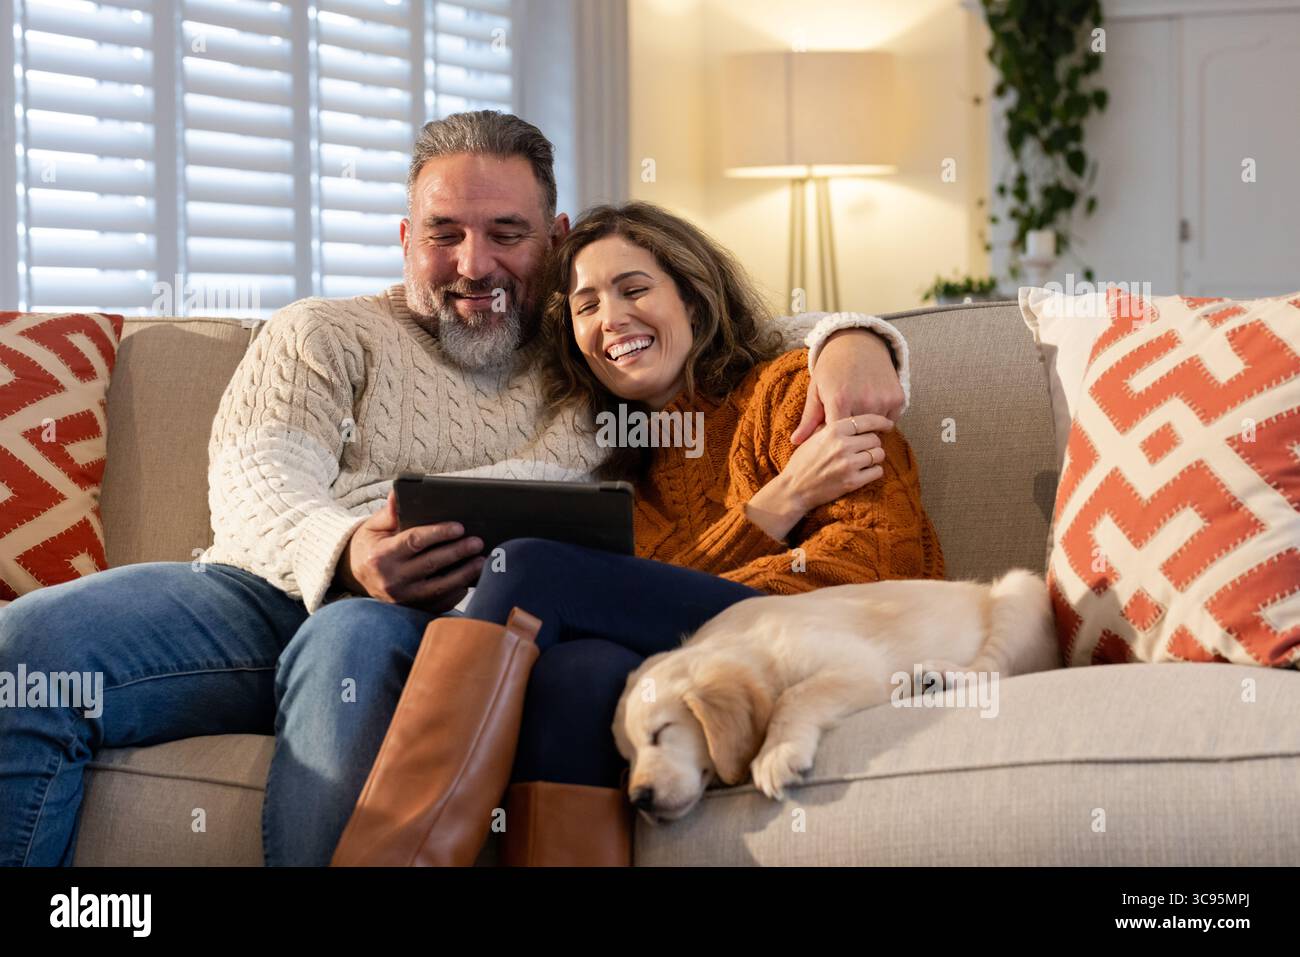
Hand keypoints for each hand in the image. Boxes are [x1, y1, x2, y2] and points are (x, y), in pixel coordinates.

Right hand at [334, 490, 484, 611]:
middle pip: (431, 564)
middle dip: (457, 552)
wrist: (356, 576)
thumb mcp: (374, 527)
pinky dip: (456, 593)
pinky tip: (469, 581)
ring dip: (463, 574)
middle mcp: (391, 579)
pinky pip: (438, 603)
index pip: (414, 541)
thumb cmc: (370, 546)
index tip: (459, 527)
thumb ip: (390, 513)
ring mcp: (402, 598)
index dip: (439, 534)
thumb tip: (398, 493)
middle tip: (477, 542)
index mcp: (381, 555)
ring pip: (439, 587)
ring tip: (481, 561)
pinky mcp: (411, 608)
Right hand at [745, 414, 891, 540]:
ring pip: (878, 454)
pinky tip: (865, 471)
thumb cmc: (803, 461)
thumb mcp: (814, 437)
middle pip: (875, 438)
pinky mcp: (852, 482)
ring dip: (875, 457)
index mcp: (833, 430)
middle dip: (873, 443)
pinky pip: (877, 471)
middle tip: (865, 448)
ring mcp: (848, 464)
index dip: (881, 422)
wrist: (794, 489)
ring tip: (865, 459)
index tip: (888, 424)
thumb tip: (857, 417)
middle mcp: (842, 445)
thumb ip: (833, 426)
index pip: (867, 420)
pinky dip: (874, 471)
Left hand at [792, 329, 903, 444]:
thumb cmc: (831, 368)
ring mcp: (883, 400)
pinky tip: (872, 404)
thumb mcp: (816, 390)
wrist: (858, 342)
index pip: (838, 437)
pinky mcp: (897, 398)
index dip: (834, 438)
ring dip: (867, 427)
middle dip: (850, 435)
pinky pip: (890, 420)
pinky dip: (882, 418)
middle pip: (858, 437)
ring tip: (857, 410)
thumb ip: (808, 419)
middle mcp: (864, 402)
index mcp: (839, 401)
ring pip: (876, 430)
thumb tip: (795, 442)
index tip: (831, 434)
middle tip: (845, 422)